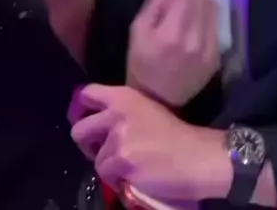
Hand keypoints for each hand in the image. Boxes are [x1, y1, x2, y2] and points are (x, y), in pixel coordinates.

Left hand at [69, 84, 229, 202]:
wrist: (197, 156)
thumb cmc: (175, 134)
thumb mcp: (146, 109)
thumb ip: (121, 113)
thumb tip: (99, 125)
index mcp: (123, 96)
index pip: (87, 94)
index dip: (81, 109)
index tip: (86, 121)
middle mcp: (116, 113)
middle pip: (79, 130)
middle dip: (87, 144)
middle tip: (101, 151)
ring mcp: (117, 138)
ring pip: (96, 159)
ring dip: (109, 167)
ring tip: (130, 167)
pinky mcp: (121, 162)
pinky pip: (107, 177)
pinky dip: (118, 181)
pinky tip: (135, 178)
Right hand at [126, 0, 219, 106]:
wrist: (158, 100)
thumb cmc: (141, 63)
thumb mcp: (137, 30)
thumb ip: (155, 3)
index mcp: (171, 33)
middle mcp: (194, 39)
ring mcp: (208, 49)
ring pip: (211, 6)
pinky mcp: (215, 56)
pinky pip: (214, 23)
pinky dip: (205, 14)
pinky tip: (194, 17)